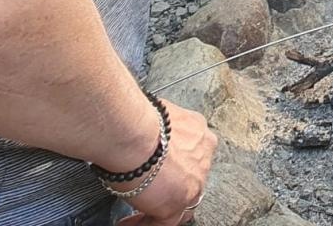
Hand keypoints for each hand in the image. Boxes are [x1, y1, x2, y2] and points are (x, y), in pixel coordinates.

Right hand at [116, 102, 217, 225]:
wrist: (133, 133)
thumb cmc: (136, 121)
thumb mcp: (156, 119)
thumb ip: (158, 130)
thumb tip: (144, 131)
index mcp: (198, 132)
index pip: (191, 155)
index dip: (174, 165)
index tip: (158, 169)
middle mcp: (203, 155)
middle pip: (191, 178)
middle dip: (172, 187)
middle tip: (151, 193)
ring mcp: (194, 181)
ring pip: (182, 203)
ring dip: (161, 209)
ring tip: (139, 214)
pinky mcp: (178, 202)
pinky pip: (165, 222)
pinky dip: (145, 223)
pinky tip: (129, 223)